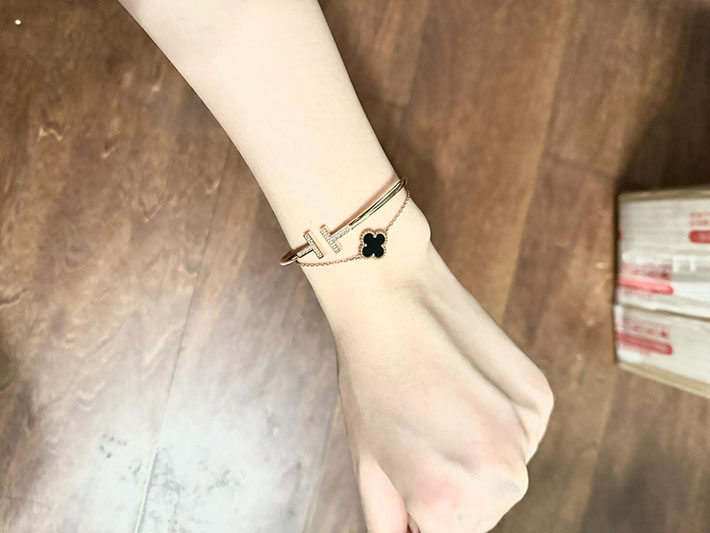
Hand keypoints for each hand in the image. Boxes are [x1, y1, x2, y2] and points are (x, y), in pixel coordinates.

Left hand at [304, 202, 553, 532]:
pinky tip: (465, 385)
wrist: (391, 297)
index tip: (407, 481)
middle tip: (417, 434)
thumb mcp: (372, 467)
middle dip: (449, 490)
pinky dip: (497, 421)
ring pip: (504, 473)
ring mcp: (527, 435)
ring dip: (475, 455)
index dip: (419, 510)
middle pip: (479, 514)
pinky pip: (521, 432)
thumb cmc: (369, 380)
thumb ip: (393, 524)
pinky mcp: (542, 397)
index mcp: (448, 503)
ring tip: (439, 405)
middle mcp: (501, 478)